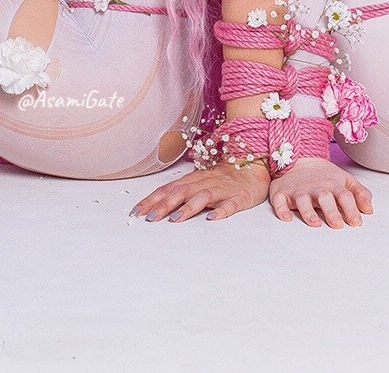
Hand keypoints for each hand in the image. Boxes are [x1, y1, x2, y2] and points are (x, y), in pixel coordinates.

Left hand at [131, 160, 269, 221]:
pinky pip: (230, 205)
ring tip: (176, 218)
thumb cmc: (220, 180)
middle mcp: (205, 182)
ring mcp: (222, 190)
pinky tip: (213, 218)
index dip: (151, 200)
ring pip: (204, 196)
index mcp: (192, 180)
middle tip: (151, 218)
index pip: (167, 189)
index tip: (136, 212)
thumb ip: (179, 193)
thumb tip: (153, 207)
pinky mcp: (238, 198)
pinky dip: (221, 210)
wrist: (252, 171)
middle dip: (165, 204)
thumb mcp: (197, 183)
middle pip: (182, 191)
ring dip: (189, 207)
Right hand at [267, 157, 373, 227]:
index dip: (351, 209)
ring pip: (303, 200)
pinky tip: (286, 218)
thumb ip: (360, 194)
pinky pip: (279, 200)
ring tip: (315, 223)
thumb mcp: (346, 180)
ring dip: (309, 212)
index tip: (356, 223)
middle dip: (331, 211)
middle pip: (325, 198)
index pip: (345, 196)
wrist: (300, 158)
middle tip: (338, 225)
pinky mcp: (282, 192)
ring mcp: (299, 190)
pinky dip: (281, 209)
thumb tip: (369, 210)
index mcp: (334, 185)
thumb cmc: (326, 176)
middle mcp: (316, 187)